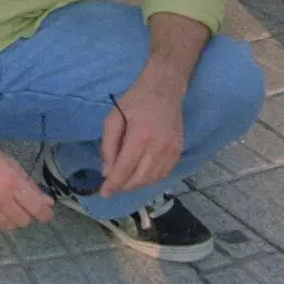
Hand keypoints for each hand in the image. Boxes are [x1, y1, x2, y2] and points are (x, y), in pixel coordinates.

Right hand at [0, 136, 53, 231]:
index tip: (46, 214)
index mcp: (11, 182)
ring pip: (8, 227)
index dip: (45, 214)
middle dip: (26, 214)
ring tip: (2, 205)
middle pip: (24, 221)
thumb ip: (29, 184)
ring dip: (10, 218)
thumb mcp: (9, 163)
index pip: (36, 208)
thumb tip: (47, 203)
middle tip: (20, 205)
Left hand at [100, 79, 184, 196]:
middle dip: (123, 186)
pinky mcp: (178, 152)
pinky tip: (140, 175)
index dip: (113, 184)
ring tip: (124, 182)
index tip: (104, 194)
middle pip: (139, 179)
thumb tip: (107, 172)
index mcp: (140, 136)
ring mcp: (171, 151)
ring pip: (152, 180)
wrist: (164, 90)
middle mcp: (158, 147)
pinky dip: (150, 180)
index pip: (125, 169)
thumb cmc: (135, 101)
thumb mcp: (113, 118)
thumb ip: (108, 146)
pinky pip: (163, 175)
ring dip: (136, 185)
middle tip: (112, 186)